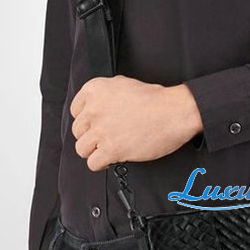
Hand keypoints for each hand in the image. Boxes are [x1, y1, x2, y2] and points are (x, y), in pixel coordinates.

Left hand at [70, 76, 203, 170]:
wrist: (174, 112)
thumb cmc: (156, 99)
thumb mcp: (124, 84)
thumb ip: (107, 95)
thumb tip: (99, 107)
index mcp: (95, 90)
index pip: (75, 111)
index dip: (87, 121)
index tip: (96, 126)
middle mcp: (94, 110)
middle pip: (78, 132)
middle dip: (91, 136)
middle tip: (106, 138)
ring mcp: (101, 130)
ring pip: (82, 149)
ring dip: (94, 151)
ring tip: (108, 150)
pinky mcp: (111, 149)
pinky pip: (93, 163)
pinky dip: (101, 164)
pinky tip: (112, 159)